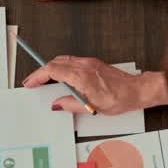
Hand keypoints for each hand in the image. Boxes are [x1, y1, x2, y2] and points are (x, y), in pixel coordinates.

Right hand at [24, 58, 167, 113]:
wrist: (137, 90)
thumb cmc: (120, 98)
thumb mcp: (93, 107)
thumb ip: (71, 105)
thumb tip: (57, 104)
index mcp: (81, 76)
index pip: (52, 71)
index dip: (38, 76)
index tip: (30, 82)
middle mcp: (84, 66)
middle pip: (54, 63)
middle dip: (41, 72)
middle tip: (32, 82)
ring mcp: (89, 63)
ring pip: (62, 60)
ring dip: (50, 68)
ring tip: (43, 79)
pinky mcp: (93, 63)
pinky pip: (71, 61)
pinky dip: (60, 67)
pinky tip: (60, 76)